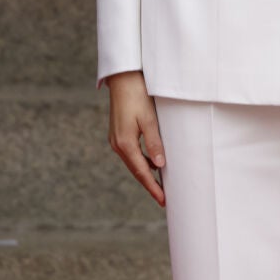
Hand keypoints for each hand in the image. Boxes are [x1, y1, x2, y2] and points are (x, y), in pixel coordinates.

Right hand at [107, 70, 165, 205]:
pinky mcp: (118, 133)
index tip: (163, 201)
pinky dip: (141, 161)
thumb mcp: (149, 119)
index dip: (153, 187)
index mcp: (125, 143)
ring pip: (133, 162)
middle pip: (136, 170)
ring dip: (145, 173)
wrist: (123, 78)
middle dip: (149, 184)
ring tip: (160, 184)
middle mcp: (117, 144)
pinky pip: (131, 153)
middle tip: (163, 198)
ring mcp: (116, 139)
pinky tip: (151, 163)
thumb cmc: (137, 95)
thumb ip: (154, 142)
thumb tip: (159, 165)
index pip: (141, 172)